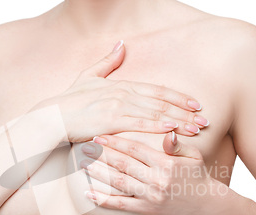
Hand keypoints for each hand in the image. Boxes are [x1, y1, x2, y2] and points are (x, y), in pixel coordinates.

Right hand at [35, 41, 208, 142]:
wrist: (51, 116)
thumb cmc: (68, 100)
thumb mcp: (89, 76)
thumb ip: (108, 61)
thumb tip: (122, 43)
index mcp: (122, 85)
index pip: (157, 91)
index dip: (178, 97)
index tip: (196, 104)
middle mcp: (123, 93)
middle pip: (162, 102)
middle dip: (186, 111)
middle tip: (205, 119)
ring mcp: (117, 106)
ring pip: (155, 113)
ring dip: (178, 121)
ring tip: (197, 129)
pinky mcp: (110, 120)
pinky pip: (139, 124)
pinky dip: (158, 126)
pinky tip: (173, 131)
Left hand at [79, 132, 227, 214]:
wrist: (206, 204)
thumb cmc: (198, 175)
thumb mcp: (192, 155)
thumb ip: (176, 144)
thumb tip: (166, 131)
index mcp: (165, 163)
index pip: (135, 149)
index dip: (115, 141)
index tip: (100, 135)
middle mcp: (156, 179)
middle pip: (122, 164)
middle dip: (102, 154)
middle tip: (85, 147)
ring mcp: (150, 196)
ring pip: (118, 182)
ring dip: (98, 173)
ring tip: (82, 165)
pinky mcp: (146, 209)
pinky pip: (121, 205)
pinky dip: (103, 200)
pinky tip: (89, 194)